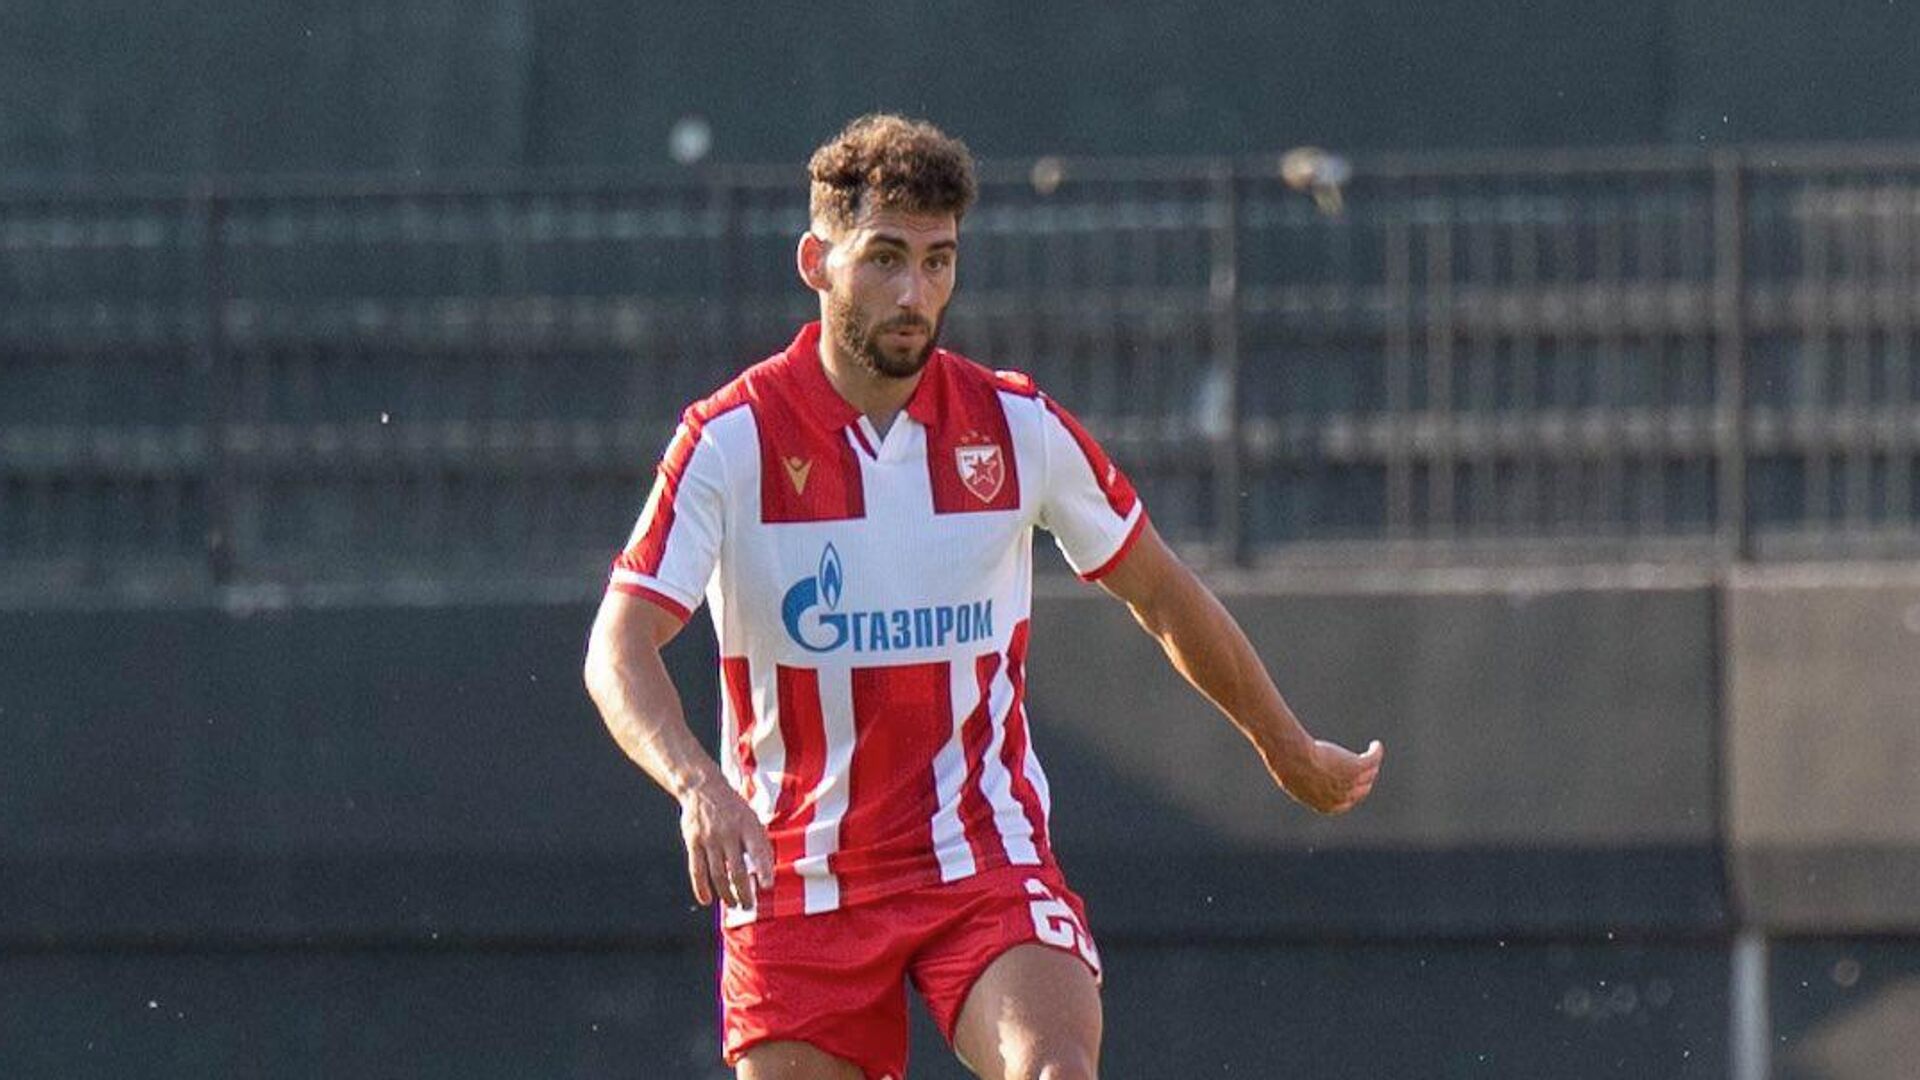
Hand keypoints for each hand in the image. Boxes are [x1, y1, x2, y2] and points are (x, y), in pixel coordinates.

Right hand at [677, 776, 775, 908]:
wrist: (703, 788)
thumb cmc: (733, 808)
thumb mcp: (752, 818)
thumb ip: (759, 843)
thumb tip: (768, 871)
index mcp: (748, 825)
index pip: (758, 851)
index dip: (764, 869)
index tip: (767, 886)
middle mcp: (729, 833)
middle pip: (737, 870)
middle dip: (744, 892)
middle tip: (749, 906)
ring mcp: (710, 838)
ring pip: (718, 874)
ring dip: (726, 894)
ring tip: (733, 904)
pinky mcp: (693, 842)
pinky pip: (697, 870)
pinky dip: (701, 887)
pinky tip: (707, 899)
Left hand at [1272, 739, 1383, 814]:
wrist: (1292, 759)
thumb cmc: (1287, 767)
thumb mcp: (1296, 780)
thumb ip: (1304, 783)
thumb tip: (1301, 775)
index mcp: (1326, 806)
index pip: (1346, 803)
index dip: (1351, 794)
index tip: (1353, 784)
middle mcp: (1342, 797)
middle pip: (1361, 790)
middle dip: (1365, 780)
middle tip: (1365, 768)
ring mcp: (1350, 782)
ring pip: (1369, 774)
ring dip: (1373, 765)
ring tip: (1373, 754)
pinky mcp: (1356, 766)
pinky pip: (1372, 760)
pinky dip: (1376, 752)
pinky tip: (1376, 745)